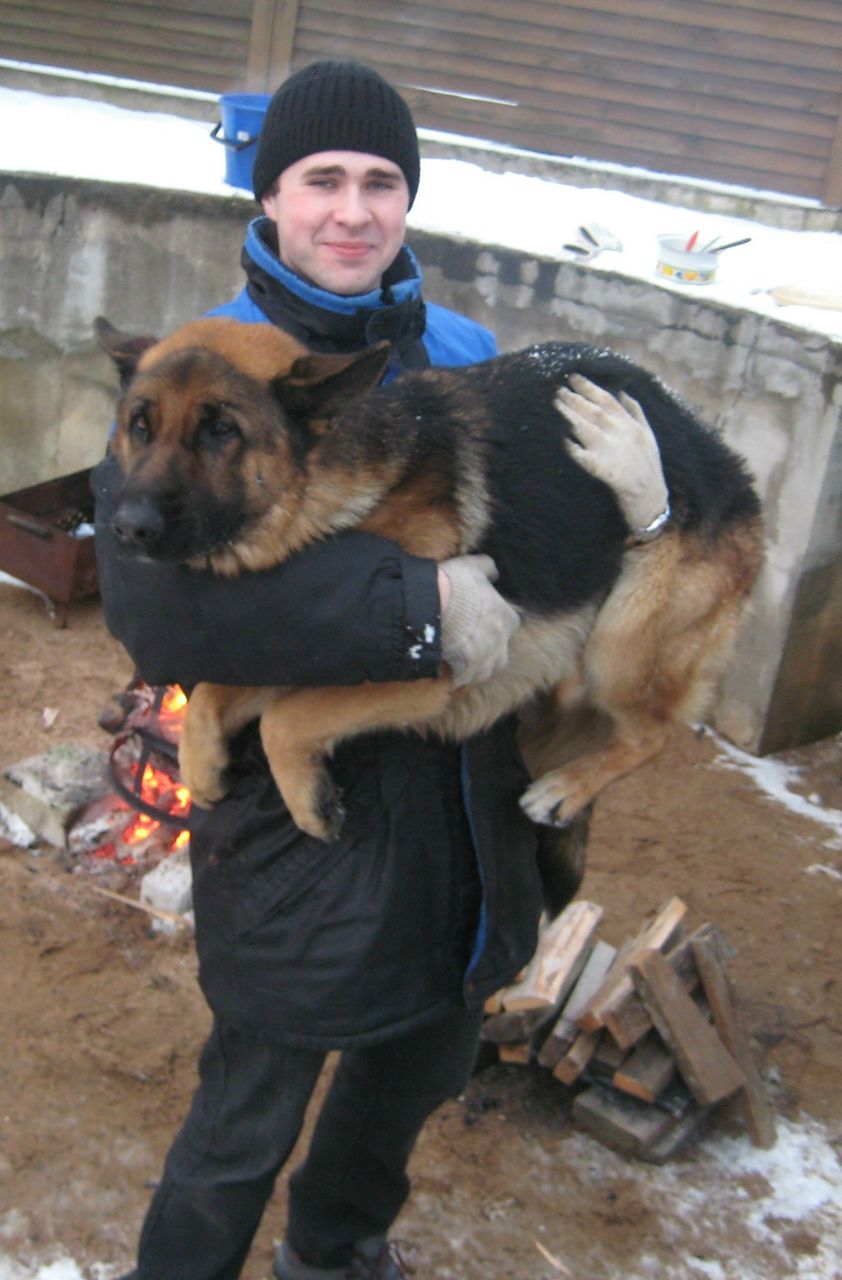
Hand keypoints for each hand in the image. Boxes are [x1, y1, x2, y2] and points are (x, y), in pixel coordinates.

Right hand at [439, 554, 519, 687]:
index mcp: (506, 618)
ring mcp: (484, 660)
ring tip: (464, 664)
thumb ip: (488, 567)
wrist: (434, 605)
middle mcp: (500, 642)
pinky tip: (449, 672)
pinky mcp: (466, 672)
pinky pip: (464, 681)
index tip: (483, 621)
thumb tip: (494, 572)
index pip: (511, 623)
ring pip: (487, 672)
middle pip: (502, 655)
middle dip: (490, 653)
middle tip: (473, 646)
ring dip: (478, 669)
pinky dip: (459, 678)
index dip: (497, 623)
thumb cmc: (456, 584)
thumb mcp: (473, 566)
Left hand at [556, 374, 669, 533]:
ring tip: (556, 404)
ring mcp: (610, 451)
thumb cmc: (648, 466)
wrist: (649, 497)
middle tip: (558, 390)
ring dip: (570, 415)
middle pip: (593, 411)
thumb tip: (623, 392)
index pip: (607, 399)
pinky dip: (571, 446)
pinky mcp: (602, 470)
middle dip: (575, 399)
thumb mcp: (648, 435)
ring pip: (586, 427)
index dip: (588, 387)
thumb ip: (636, 412)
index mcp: (630, 425)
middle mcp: (620, 434)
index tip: (573, 378)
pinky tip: (561, 438)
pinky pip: (581, 455)